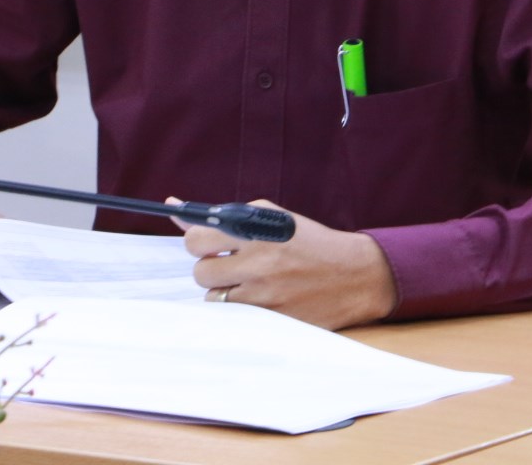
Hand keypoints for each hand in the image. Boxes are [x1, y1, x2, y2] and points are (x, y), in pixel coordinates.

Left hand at [174, 198, 397, 330]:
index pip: (198, 239)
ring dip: (225, 290)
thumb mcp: (273, 218)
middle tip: (229, 265)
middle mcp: (260, 264)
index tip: (207, 244)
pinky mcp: (273, 320)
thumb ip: (228, 214)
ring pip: (214, 298)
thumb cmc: (310, 241)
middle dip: (210, 268)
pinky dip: (241, 309)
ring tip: (250, 282)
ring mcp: (266, 296)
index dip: (197, 241)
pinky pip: (234, 318)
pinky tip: (260, 298)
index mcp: (258, 232)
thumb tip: (176, 210)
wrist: (355, 274)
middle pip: (200, 273)